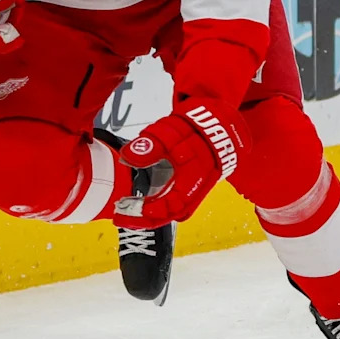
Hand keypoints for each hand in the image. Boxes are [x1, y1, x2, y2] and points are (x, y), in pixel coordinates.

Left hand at [115, 99, 247, 227]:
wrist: (217, 120)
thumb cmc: (196, 127)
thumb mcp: (171, 133)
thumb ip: (151, 146)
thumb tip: (126, 157)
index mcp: (195, 178)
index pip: (175, 205)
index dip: (154, 211)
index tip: (135, 209)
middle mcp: (197, 187)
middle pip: (172, 212)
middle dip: (147, 218)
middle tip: (122, 218)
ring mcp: (194, 186)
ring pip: (173, 207)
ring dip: (151, 211)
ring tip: (128, 210)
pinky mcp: (189, 182)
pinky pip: (174, 199)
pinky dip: (159, 202)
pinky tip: (144, 201)